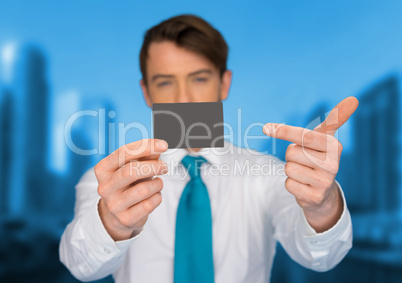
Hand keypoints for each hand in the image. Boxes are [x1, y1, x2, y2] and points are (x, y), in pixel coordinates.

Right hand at [94, 139, 168, 240]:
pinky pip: (149, 204)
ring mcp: (114, 205)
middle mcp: (105, 187)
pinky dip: (157, 197)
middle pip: (131, 171)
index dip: (146, 147)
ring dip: (157, 184)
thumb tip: (159, 147)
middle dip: (153, 166)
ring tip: (158, 183)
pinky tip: (154, 196)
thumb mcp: (131, 167)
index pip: (124, 152)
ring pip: (143, 189)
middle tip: (165, 166)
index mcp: (103, 169)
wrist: (117, 214)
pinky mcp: (125, 218)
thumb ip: (144, 156)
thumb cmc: (127, 184)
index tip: (163, 145)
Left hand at [263, 97, 358, 231]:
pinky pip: (288, 184)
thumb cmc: (320, 157)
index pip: (304, 136)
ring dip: (291, 170)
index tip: (265, 128)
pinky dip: (291, 184)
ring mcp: (325, 182)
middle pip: (291, 152)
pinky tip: (304, 185)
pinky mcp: (314, 197)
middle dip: (292, 155)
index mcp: (334, 146)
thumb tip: (354, 98)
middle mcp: (333, 164)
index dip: (284, 131)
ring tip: (305, 172)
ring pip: (288, 168)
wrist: (324, 192)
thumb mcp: (325, 138)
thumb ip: (335, 119)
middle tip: (305, 160)